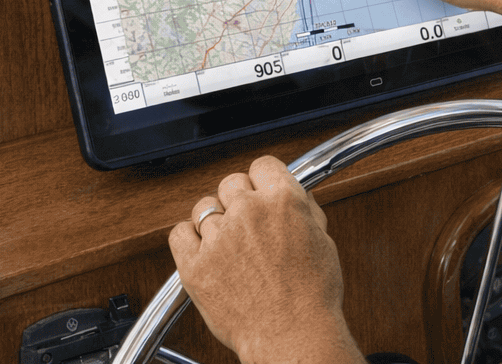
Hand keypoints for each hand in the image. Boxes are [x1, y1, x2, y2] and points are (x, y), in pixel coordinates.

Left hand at [169, 156, 362, 363]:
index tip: (260, 189)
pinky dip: (189, 238)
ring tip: (228, 242)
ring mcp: (219, 237)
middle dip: (239, 199)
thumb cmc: (311, 296)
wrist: (292, 335)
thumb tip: (293, 195)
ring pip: (204, 207)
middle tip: (246, 221)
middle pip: (231, 182)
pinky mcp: (194, 265)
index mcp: (283, 200)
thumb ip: (303, 209)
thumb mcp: (322, 239)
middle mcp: (248, 212)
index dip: (263, 179)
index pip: (262, 165)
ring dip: (215, 220)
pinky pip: (179, 233)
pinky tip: (204, 248)